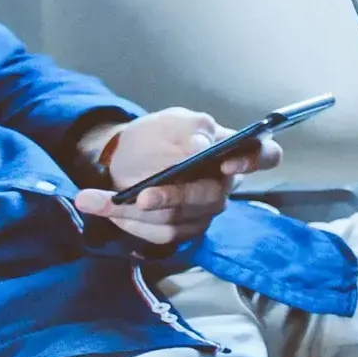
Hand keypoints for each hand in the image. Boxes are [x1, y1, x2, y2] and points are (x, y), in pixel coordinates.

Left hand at [72, 108, 278, 250]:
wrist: (123, 157)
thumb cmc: (155, 136)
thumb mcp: (170, 122)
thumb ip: (189, 129)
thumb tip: (202, 145)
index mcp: (229, 152)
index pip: (264, 155)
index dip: (253, 162)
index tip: (227, 166)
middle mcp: (222, 185)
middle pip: (211, 199)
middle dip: (174, 198)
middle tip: (141, 197)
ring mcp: (201, 212)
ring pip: (177, 221)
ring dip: (133, 213)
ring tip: (93, 197)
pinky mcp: (179, 230)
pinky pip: (155, 234)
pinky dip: (120, 220)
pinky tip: (95, 204)